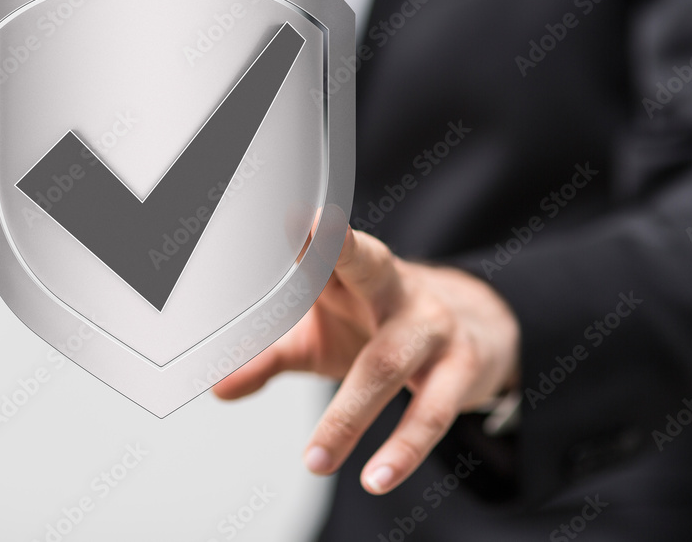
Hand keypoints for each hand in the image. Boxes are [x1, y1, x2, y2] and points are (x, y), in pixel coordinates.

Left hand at [212, 227, 519, 494]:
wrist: (473, 327)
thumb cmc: (379, 324)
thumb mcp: (321, 335)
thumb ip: (270, 356)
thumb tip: (218, 386)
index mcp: (353, 270)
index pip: (325, 243)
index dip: (305, 230)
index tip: (284, 214)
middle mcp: (393, 287)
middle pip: (366, 266)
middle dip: (338, 253)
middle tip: (306, 236)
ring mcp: (430, 325)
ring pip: (389, 363)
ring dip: (349, 415)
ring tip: (316, 460)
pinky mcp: (460, 367)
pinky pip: (432, 411)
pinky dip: (403, 449)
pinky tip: (377, 477)